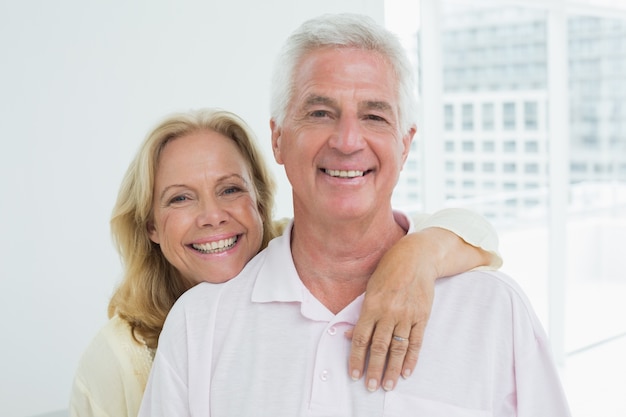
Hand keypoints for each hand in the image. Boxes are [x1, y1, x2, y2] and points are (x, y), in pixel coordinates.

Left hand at [347, 232, 436, 391]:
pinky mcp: (421, 317)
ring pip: (398, 348)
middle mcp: (389, 313)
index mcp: (372, 306)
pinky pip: (416, 342)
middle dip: (374, 369)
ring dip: (392, 369)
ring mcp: (406, 316)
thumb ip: (362, 315)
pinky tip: (406, 372)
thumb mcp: (370, 289)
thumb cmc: (388, 272)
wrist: (416, 258)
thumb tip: (349, 336)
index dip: (357, 358)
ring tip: (388, 385)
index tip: (354, 374)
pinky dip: (411, 359)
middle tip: (371, 386)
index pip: (361, 338)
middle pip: (379, 347)